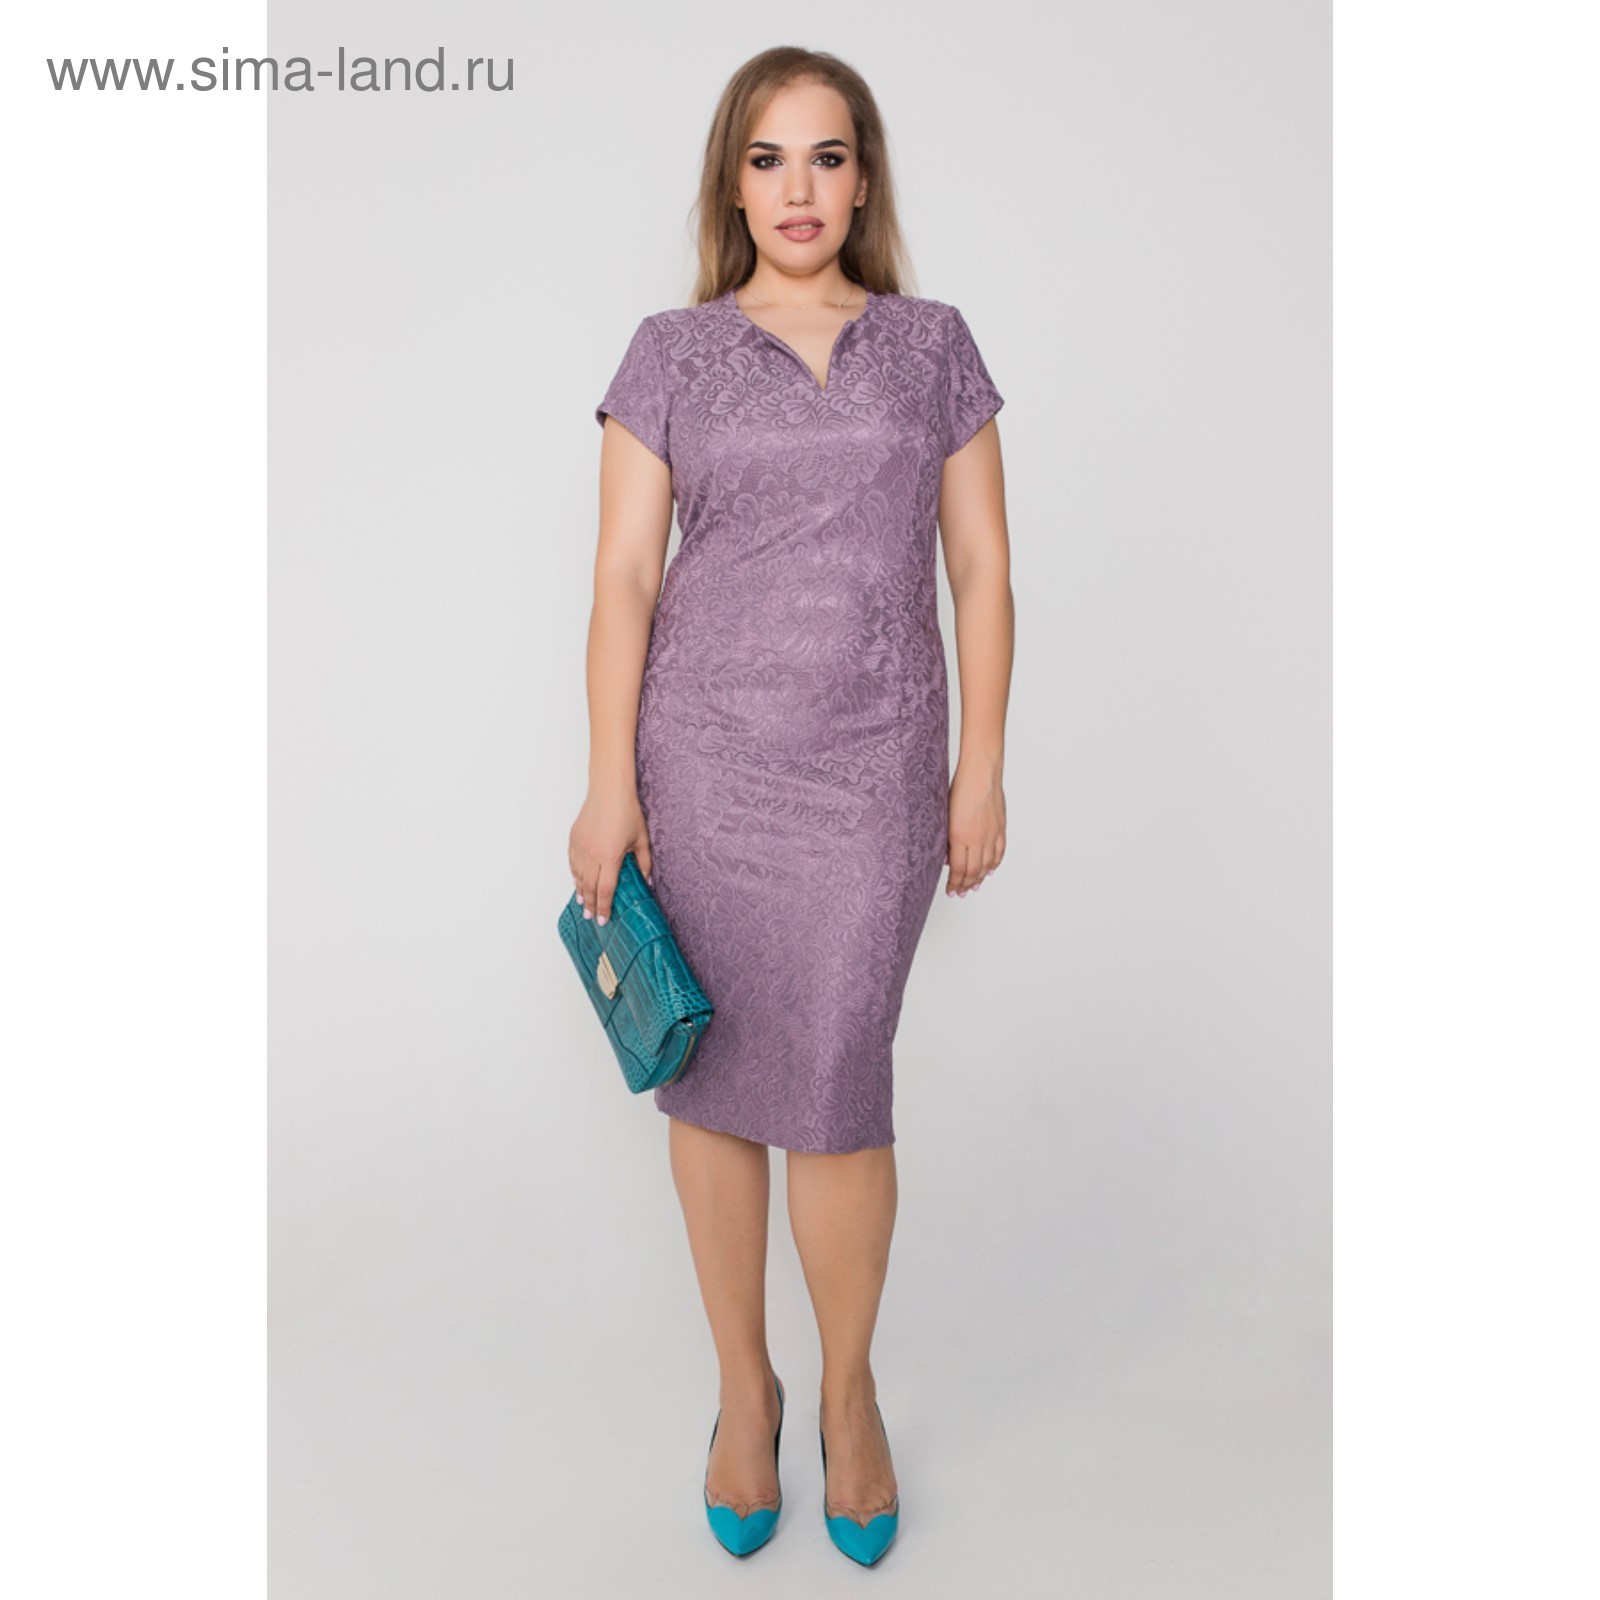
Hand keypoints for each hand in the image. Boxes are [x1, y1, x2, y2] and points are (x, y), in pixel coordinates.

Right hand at [569, 786, 653, 925]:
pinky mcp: (574, 839)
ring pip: (578, 876)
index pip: (605, 890)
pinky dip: (575, 875)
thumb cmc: (627, 812)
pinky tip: (578, 881)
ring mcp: (580, 847)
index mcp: (610, 857)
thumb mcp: (641, 839)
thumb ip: (644, 863)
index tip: (603, 920)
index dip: (604, 907)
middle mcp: (592, 854)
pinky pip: (572, 863)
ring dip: (581, 891)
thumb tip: (647, 882)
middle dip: (590, 904)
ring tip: (583, 903)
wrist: (609, 790)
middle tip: (591, 917)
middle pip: (589, 887)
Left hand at [945, 760, 1004, 896]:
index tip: (951, 890)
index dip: (954, 883)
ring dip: (979, 878)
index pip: (958, 869)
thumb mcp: (945, 814)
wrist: (981, 772)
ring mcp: (991, 834)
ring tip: (973, 886)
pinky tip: (989, 870)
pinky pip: (999, 852)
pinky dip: (994, 864)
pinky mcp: (1000, 828)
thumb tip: (946, 856)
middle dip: (965, 884)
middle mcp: (977, 838)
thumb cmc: (960, 787)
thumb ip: (946, 837)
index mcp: (959, 836)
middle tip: (961, 892)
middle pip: (973, 870)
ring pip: (987, 864)